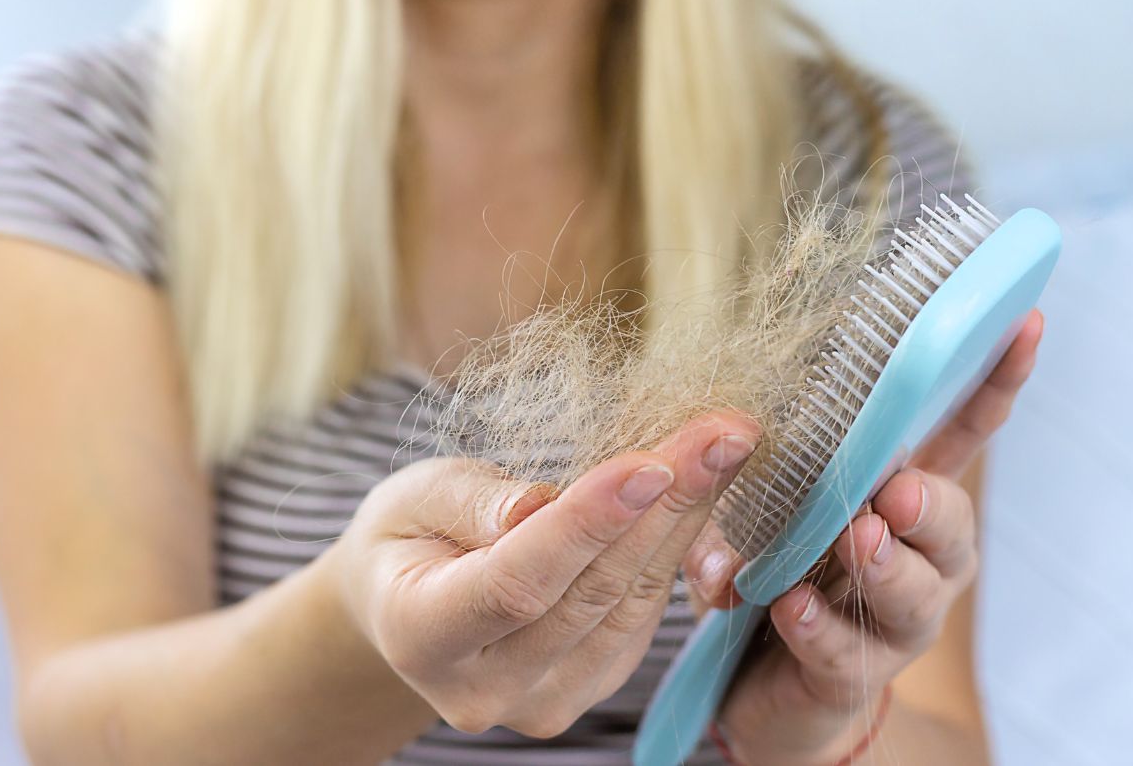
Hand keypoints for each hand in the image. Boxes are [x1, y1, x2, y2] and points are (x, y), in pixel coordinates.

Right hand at [330, 411, 759, 738]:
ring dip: (688, 519)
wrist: (404, 600)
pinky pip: (642, 615)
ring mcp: (542, 700)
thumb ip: (472, 503)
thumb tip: (538, 507)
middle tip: (724, 433)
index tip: (651, 464)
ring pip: (630, 604)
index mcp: (422, 635)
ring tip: (728, 444)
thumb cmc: (408, 532)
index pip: (517, 583)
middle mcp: (484, 690)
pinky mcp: (589, 687)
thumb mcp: (415, 496)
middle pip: (590, 594)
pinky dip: (677, 547)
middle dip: (665, 506)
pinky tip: (703, 488)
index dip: (588, 524)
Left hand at [683, 311, 1044, 764]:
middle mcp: (920, 558)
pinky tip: (792, 606)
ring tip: (857, 539)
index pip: (963, 433)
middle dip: (931, 505)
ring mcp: (893, 621)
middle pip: (952, 527)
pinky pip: (845, 652)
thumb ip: (765, 461)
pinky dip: (819, 626)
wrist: (762, 680)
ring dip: (886, 566)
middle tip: (898, 491)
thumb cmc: (782, 563)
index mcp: (907, 495)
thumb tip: (731, 426)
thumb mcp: (772, 496)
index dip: (996, 382)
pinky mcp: (850, 672)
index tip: (1024, 322)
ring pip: (914, 596)